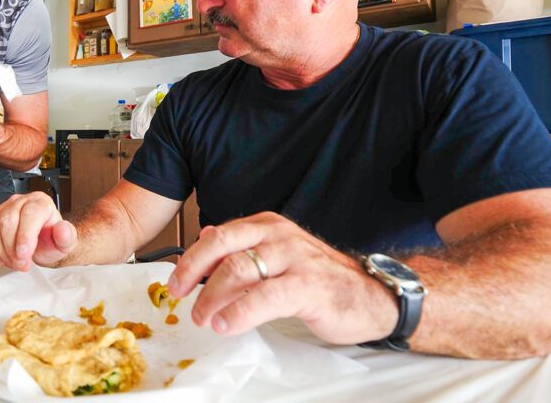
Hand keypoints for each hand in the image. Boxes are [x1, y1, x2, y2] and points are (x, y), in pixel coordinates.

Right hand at [0, 192, 76, 269]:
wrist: (42, 244)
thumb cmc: (52, 241)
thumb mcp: (66, 242)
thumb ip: (67, 236)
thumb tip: (63, 230)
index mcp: (39, 202)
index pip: (29, 213)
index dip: (25, 236)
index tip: (25, 255)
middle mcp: (19, 202)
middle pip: (7, 221)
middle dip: (13, 249)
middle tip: (23, 264)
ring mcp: (1, 210)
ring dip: (2, 252)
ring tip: (15, 263)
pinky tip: (2, 258)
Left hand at [167, 212, 398, 343]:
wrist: (372, 296)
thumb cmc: (322, 280)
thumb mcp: (278, 255)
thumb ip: (244, 247)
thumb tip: (206, 236)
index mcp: (269, 226)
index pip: (219, 235)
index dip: (192, 259)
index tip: (177, 281)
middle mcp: (280, 236)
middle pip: (222, 245)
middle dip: (194, 271)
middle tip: (181, 295)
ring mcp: (295, 258)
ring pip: (239, 270)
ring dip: (212, 297)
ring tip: (203, 318)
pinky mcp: (308, 286)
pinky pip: (264, 297)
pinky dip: (239, 313)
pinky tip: (226, 325)